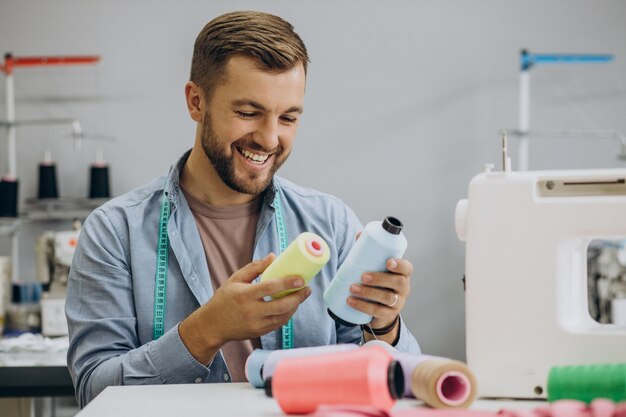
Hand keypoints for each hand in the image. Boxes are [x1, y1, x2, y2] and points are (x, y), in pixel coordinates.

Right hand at [179, 253, 311, 364]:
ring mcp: (256, 324)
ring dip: (295, 306)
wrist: (213, 325)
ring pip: (283, 317)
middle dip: (298, 297)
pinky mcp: (259, 333)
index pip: (270, 288)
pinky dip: (287, 315)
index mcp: (245, 295)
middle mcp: (251, 311)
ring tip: (301, 295)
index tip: (301, 278)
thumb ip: (255, 267)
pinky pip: (278, 324)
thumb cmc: (224, 298)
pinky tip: (292, 306)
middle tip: (307, 288)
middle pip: (281, 306)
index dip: (288, 283)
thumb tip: (273, 257)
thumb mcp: (235, 279)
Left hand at [348, 257, 412, 340]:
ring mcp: (397, 303)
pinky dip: (363, 306)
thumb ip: (369, 251)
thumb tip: (360, 234)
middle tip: (362, 276)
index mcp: (402, 274)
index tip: (388, 262)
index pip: (407, 268)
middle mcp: (404, 288)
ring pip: (388, 299)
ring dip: (368, 293)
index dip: (400, 265)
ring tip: (352, 288)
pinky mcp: (387, 315)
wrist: (380, 309)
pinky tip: (351, 301)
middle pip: (398, 283)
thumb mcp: (376, 267)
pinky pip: (378, 312)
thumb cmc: (378, 282)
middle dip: (379, 279)